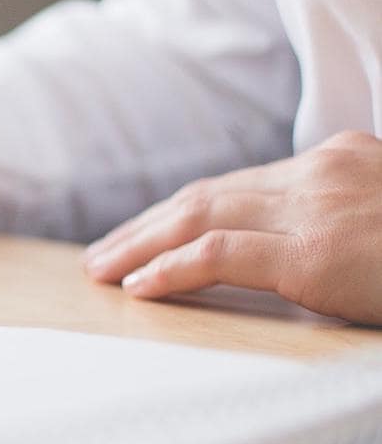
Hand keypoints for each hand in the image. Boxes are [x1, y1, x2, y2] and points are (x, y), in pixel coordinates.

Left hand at [82, 131, 381, 323]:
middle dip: (146, 226)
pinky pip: (219, 255)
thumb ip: (341, 216)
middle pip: (209, 196)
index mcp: (340, 158)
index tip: (147, 231)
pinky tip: (138, 285)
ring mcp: (316, 207)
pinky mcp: (315, 253)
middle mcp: (320, 170)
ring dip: (140, 245)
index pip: (240, 184)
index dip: (182, 210)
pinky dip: (170, 269)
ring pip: (200, 217)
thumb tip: (305, 248)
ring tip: (102, 269)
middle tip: (103, 252)